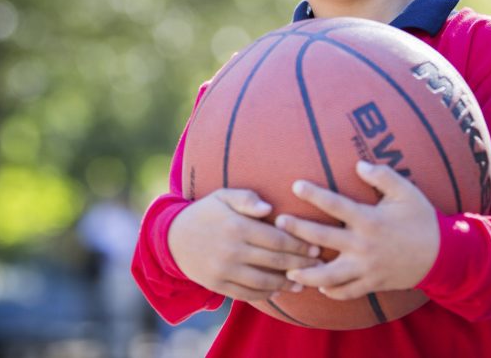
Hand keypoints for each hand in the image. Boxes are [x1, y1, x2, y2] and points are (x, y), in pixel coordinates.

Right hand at [168, 188, 321, 301]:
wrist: (173, 238)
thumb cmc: (206, 213)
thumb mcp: (222, 196)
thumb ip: (247, 198)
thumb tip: (269, 209)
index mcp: (236, 226)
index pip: (277, 238)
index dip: (299, 245)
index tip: (315, 247)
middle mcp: (231, 250)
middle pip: (275, 261)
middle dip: (300, 265)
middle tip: (317, 266)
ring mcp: (224, 270)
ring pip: (264, 282)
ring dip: (286, 283)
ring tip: (301, 282)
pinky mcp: (217, 285)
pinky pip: (247, 294)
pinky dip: (265, 294)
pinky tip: (277, 290)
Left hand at [277, 161, 439, 299]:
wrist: (443, 256)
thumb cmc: (422, 219)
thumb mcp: (407, 192)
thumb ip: (383, 176)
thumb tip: (359, 164)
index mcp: (370, 220)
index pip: (336, 205)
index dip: (314, 194)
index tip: (295, 185)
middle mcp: (364, 246)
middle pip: (322, 240)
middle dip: (297, 231)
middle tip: (278, 223)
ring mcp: (366, 268)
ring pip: (329, 276)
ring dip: (307, 273)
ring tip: (288, 268)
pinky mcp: (372, 284)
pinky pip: (347, 292)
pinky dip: (332, 292)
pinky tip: (318, 287)